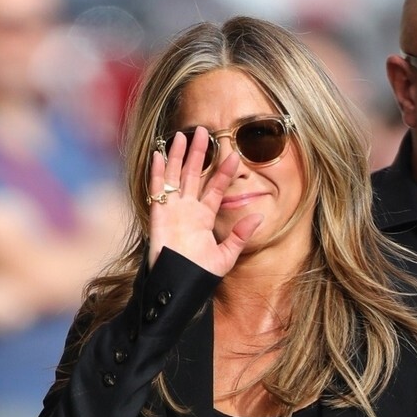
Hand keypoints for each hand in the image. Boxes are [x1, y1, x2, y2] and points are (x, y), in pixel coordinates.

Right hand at [147, 127, 260, 273]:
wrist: (180, 285)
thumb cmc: (200, 275)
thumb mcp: (225, 256)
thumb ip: (240, 236)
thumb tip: (259, 216)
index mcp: (204, 217)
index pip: (215, 188)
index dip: (224, 172)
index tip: (234, 155)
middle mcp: (188, 209)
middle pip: (194, 174)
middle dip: (199, 153)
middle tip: (205, 131)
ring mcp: (173, 209)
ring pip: (175, 176)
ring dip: (178, 155)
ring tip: (183, 134)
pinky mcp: (159, 214)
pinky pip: (157, 188)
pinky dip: (157, 171)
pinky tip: (159, 154)